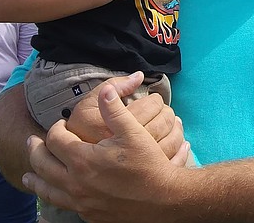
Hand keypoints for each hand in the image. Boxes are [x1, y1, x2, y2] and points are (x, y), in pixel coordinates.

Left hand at [23, 79, 188, 221]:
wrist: (162, 199)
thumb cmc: (148, 164)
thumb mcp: (133, 132)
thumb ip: (115, 110)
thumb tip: (106, 90)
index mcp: (83, 159)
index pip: (56, 140)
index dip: (56, 128)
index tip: (61, 124)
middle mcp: (75, 182)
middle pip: (43, 164)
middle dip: (36, 151)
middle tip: (32, 142)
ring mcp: (80, 201)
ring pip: (47, 190)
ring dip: (36, 179)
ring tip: (28, 175)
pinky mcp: (87, 214)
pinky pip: (60, 205)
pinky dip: (51, 197)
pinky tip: (53, 195)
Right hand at [67, 72, 183, 158]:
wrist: (71, 169)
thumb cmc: (79, 132)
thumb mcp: (87, 106)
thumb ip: (112, 87)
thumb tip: (140, 76)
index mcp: (115, 127)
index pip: (149, 107)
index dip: (156, 101)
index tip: (156, 101)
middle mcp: (126, 148)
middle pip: (161, 124)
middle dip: (168, 114)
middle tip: (167, 111)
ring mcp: (135, 165)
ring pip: (169, 143)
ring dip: (176, 130)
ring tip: (175, 123)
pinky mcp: (142, 177)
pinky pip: (171, 162)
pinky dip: (180, 150)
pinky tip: (182, 144)